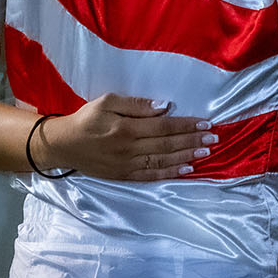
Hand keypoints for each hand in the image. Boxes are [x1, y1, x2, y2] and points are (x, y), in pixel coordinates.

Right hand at [34, 94, 216, 181]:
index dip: (186, 125)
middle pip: (167, 146)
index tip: (206, 123)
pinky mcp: (124, 176)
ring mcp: (127, 166)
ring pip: (163, 162)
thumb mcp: (107, 102)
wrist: (63, 145)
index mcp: (126, 129)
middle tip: (214, 138)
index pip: (163, 127)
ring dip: (187, 157)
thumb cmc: (86, 119)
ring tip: (206, 153)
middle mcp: (129, 150)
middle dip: (193, 141)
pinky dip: (170, 174)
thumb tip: (164, 107)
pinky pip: (151, 176)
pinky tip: (186, 170)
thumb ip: (136, 105)